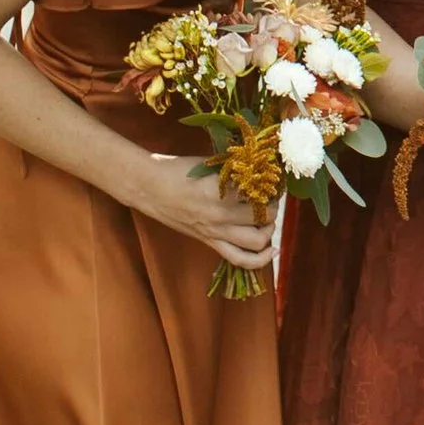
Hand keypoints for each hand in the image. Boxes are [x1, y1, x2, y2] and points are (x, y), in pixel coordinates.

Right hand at [131, 153, 276, 275]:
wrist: (148, 187)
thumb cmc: (178, 169)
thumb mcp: (211, 165)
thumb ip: (235, 171)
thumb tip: (262, 170)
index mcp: (221, 192)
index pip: (261, 193)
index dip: (274, 186)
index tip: (275, 180)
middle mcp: (220, 216)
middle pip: (265, 218)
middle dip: (274, 207)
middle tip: (272, 198)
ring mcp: (215, 232)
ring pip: (257, 242)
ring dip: (269, 230)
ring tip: (268, 219)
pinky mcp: (209, 242)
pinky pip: (239, 259)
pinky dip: (259, 260)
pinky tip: (272, 251)